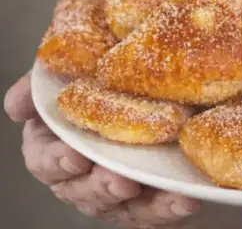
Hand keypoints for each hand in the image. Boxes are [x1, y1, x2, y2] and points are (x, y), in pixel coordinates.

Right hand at [5, 72, 200, 227]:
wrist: (167, 94)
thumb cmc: (111, 83)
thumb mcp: (79, 69)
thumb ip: (45, 80)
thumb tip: (16, 104)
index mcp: (57, 143)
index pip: (44, 159)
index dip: (56, 161)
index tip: (76, 156)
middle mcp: (82, 174)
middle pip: (81, 190)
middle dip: (100, 187)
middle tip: (121, 181)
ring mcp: (114, 192)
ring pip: (118, 206)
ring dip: (136, 202)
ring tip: (154, 191)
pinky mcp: (146, 203)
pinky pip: (155, 213)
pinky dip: (168, 208)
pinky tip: (184, 200)